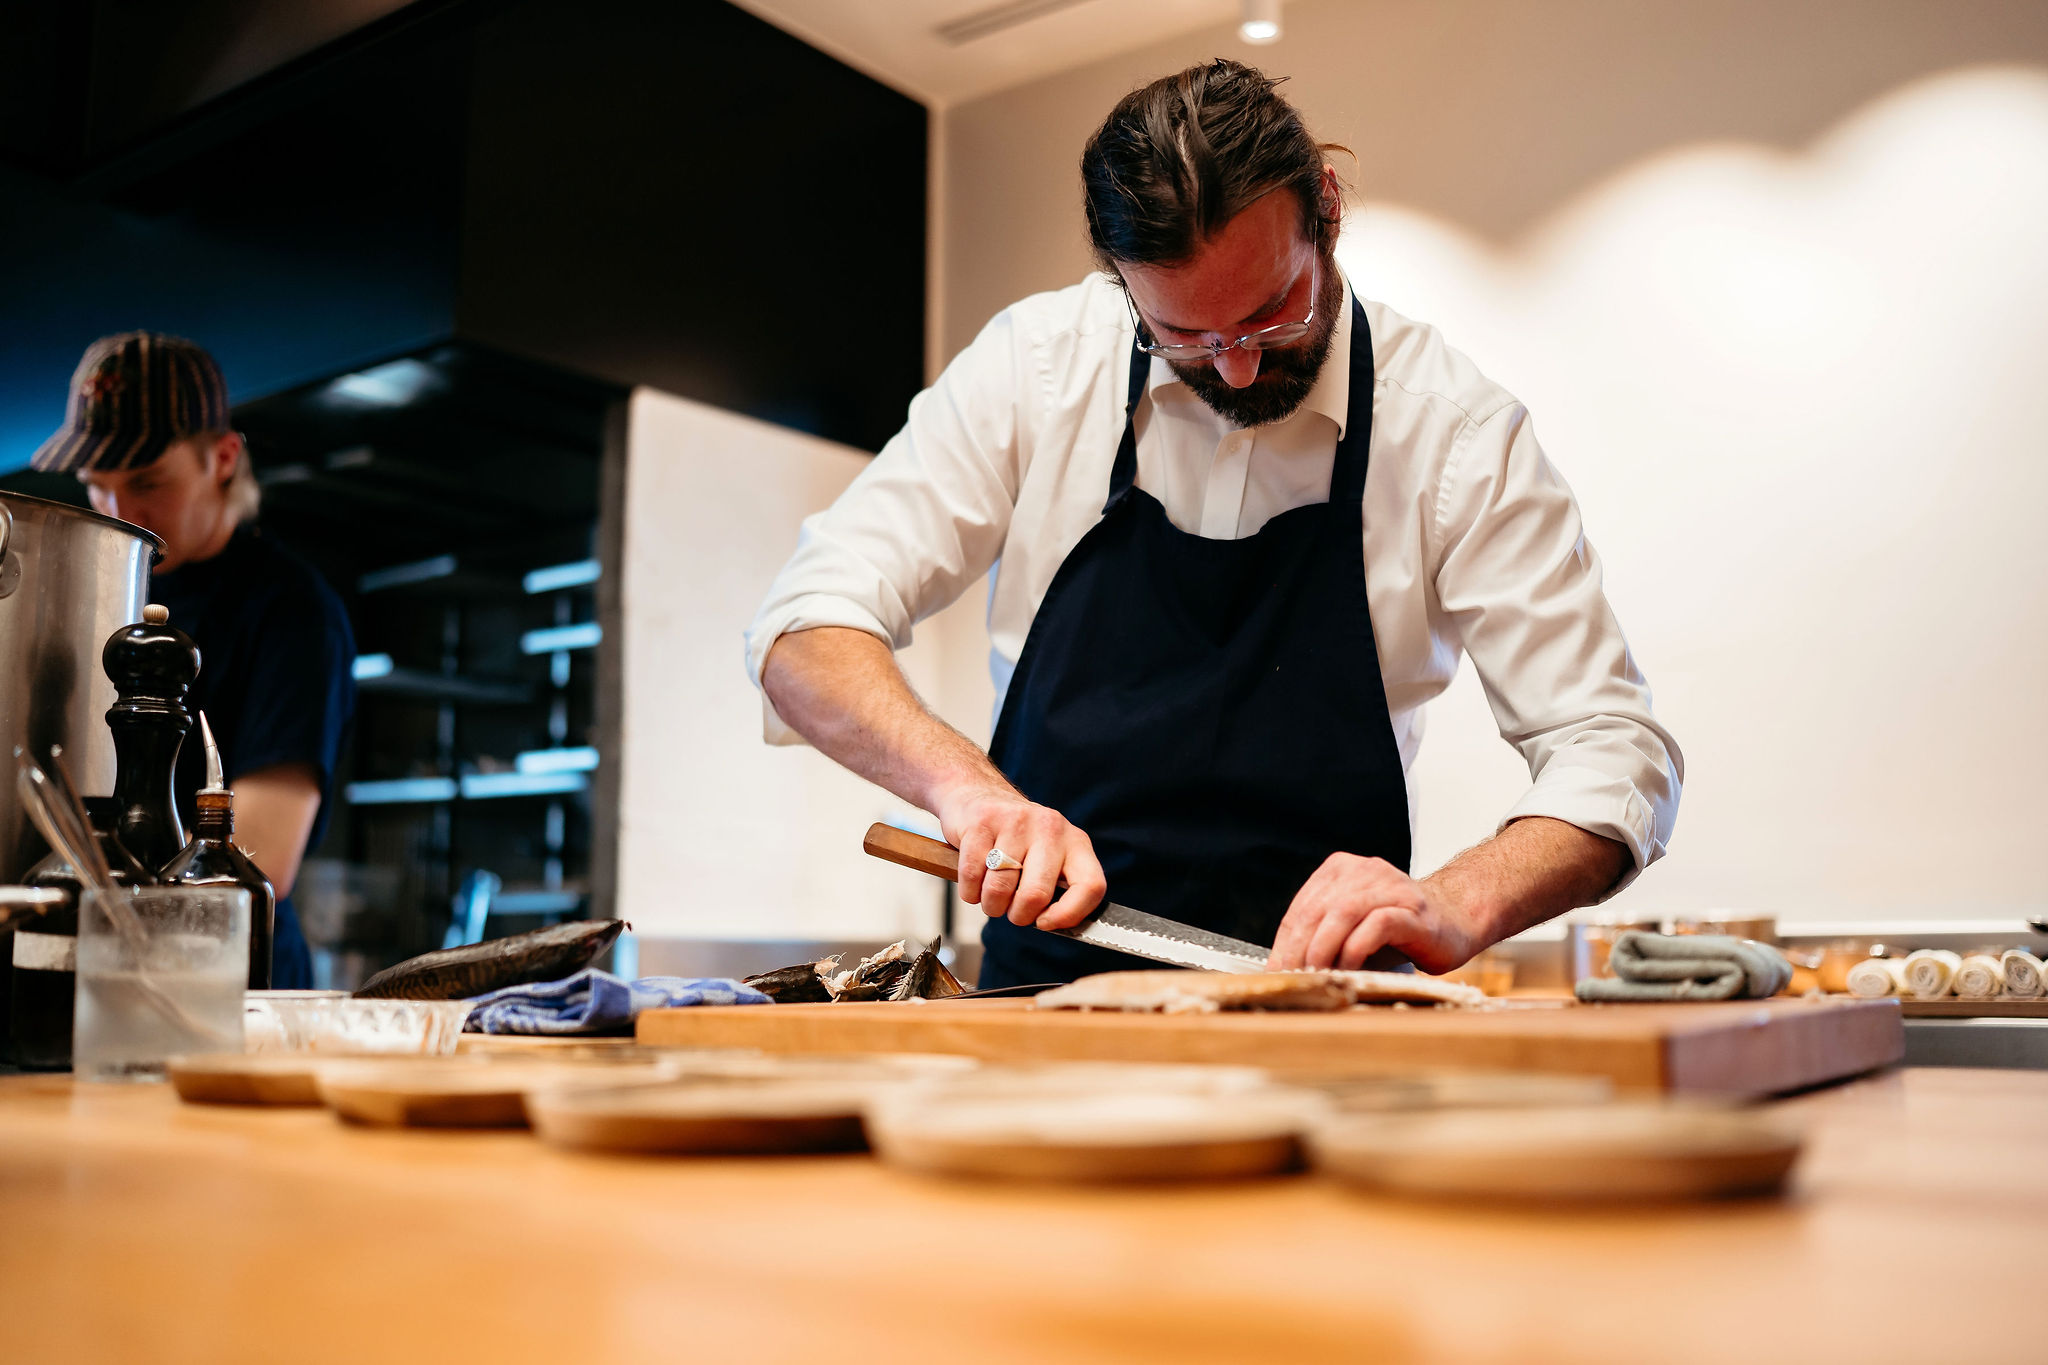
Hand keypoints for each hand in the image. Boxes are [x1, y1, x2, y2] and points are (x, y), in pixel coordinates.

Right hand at [935, 782, 1106, 930]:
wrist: (978, 796)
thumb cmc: (1017, 841)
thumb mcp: (1049, 857)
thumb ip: (1058, 889)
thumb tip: (1054, 926)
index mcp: (1075, 842)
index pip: (1090, 886)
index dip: (1070, 915)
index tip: (1046, 923)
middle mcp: (1050, 828)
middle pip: (1036, 895)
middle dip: (1018, 915)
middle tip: (1011, 911)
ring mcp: (1016, 822)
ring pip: (999, 889)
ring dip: (990, 905)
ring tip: (990, 896)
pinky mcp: (982, 822)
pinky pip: (972, 876)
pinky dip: (969, 892)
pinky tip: (974, 884)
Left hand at [1267, 853, 1482, 974]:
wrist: (1455, 920)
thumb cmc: (1398, 930)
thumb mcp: (1352, 927)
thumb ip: (1323, 935)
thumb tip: (1285, 970)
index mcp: (1341, 870)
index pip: (1301, 908)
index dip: (1285, 943)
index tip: (1276, 973)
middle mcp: (1365, 871)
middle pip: (1317, 909)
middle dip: (1299, 949)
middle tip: (1292, 979)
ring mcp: (1391, 888)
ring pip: (1343, 912)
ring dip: (1324, 948)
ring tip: (1317, 975)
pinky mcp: (1413, 911)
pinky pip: (1378, 923)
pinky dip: (1357, 948)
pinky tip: (1350, 968)